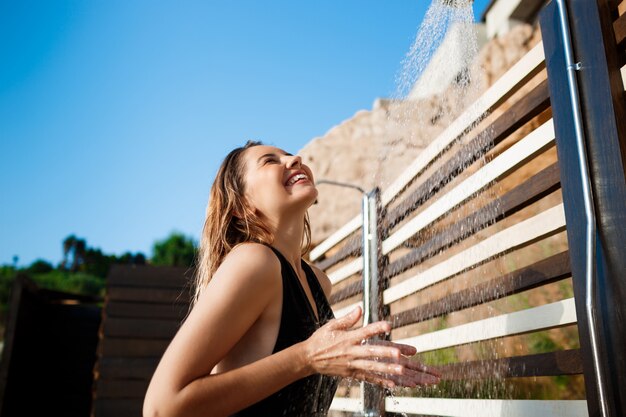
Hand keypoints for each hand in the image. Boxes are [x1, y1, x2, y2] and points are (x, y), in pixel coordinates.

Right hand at [301, 306, 440, 387]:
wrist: (308, 358)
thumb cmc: (320, 340)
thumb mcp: (331, 326)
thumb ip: (347, 319)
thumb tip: (360, 309)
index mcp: (347, 338)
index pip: (364, 332)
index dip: (376, 328)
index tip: (388, 325)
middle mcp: (350, 352)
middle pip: (370, 352)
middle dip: (385, 353)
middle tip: (399, 354)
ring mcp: (351, 364)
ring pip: (371, 367)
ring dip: (387, 368)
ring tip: (401, 370)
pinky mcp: (350, 374)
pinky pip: (367, 378)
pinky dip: (379, 381)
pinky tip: (392, 383)